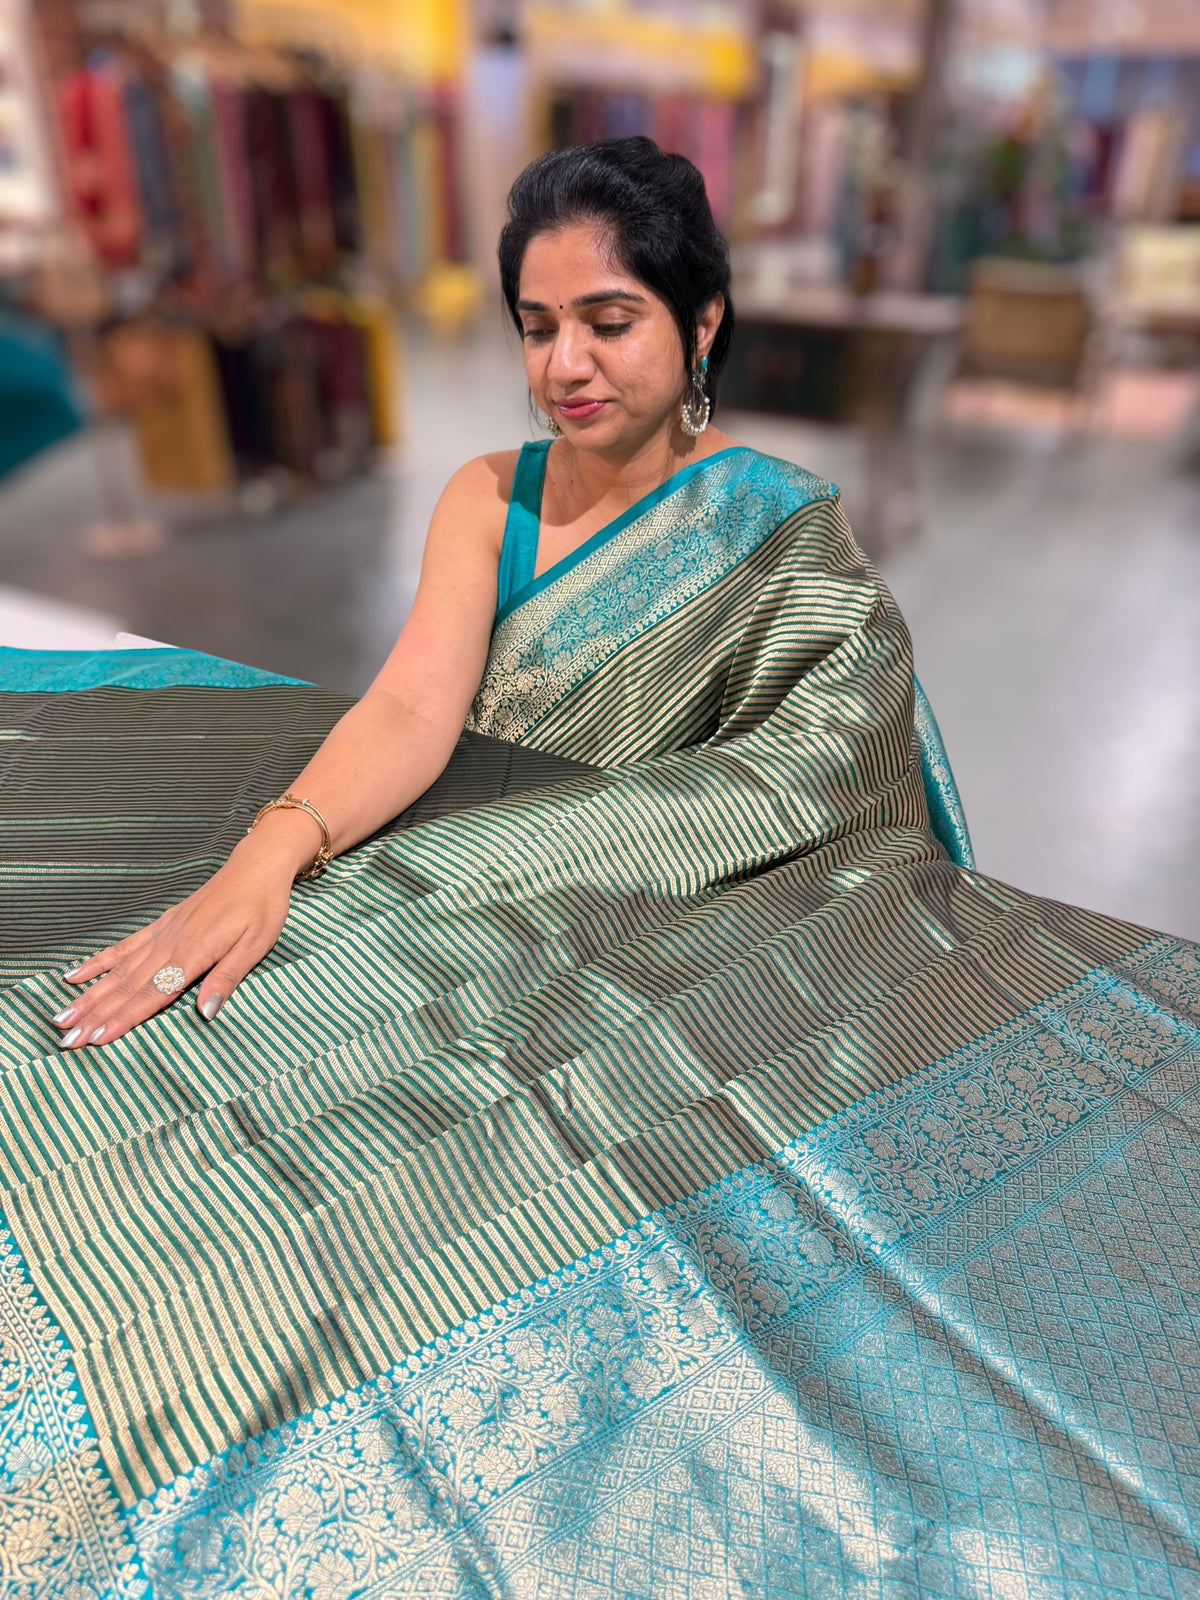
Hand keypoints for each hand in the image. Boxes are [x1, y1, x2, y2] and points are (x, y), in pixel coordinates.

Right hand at [49, 839, 296, 1049]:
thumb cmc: (262, 908)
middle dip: (95, 1016)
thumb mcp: (255, 946)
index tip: (95, 1039)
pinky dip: (98, 962)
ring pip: (118, 971)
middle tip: (65, 1040)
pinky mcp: (161, 926)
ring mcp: (162, 934)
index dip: (123, 1019)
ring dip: (89, 996)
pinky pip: (124, 947)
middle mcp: (170, 945)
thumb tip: (205, 1013)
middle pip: (127, 987)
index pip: (152, 994)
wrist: (254, 868)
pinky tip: (75, 976)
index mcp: (194, 953)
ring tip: (61, 1016)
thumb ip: (226, 978)